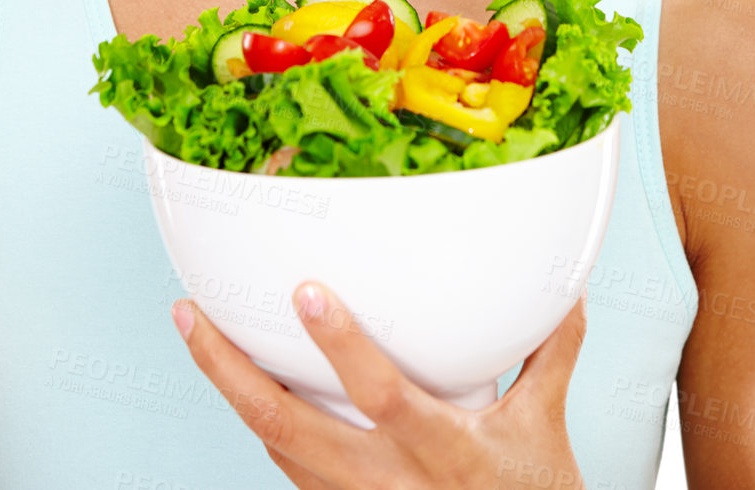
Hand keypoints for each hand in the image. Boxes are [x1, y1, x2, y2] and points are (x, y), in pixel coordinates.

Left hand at [172, 281, 586, 489]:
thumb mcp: (547, 429)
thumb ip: (549, 351)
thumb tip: (564, 284)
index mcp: (443, 452)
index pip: (382, 397)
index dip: (343, 348)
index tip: (307, 292)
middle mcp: (388, 483)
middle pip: (286, 426)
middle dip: (228, 368)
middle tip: (189, 313)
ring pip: (274, 444)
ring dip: (231, 388)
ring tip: (196, 328)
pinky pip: (287, 466)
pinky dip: (262, 420)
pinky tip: (242, 380)